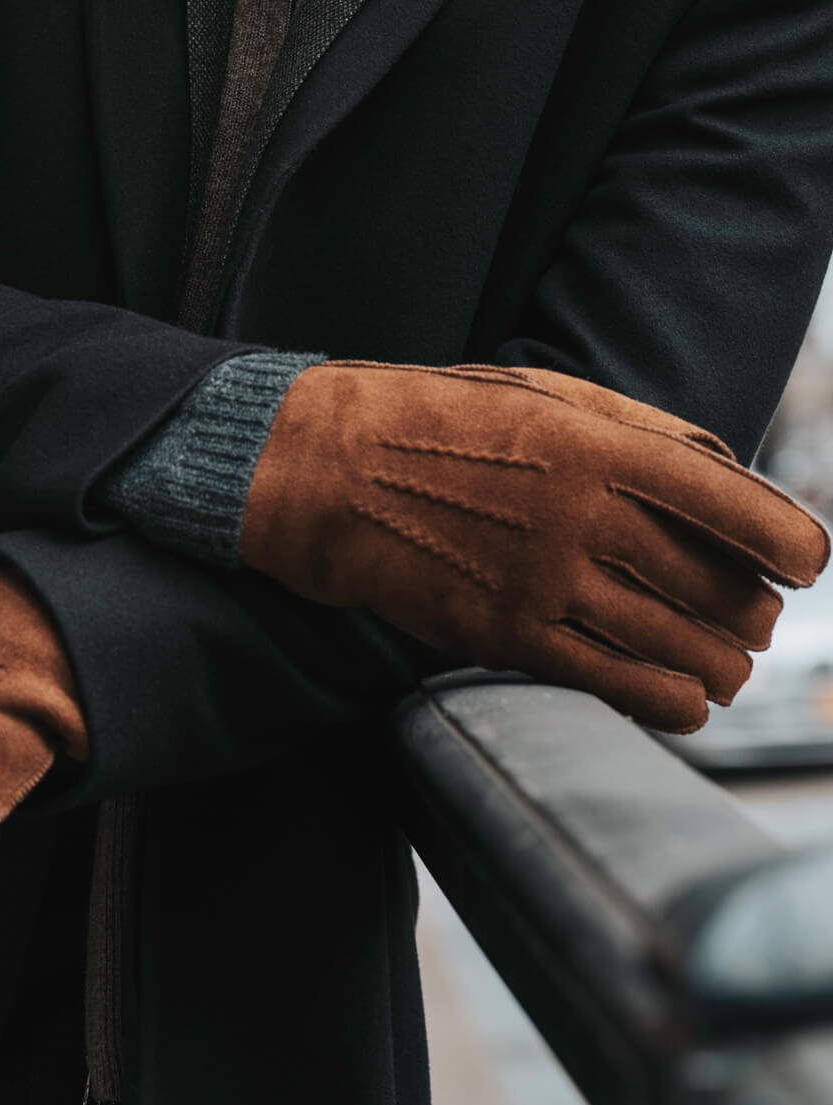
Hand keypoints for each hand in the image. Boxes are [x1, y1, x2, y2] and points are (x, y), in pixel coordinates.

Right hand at [240, 360, 829, 731]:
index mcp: (599, 444)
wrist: (324, 473)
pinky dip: (663, 703)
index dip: (790, 541)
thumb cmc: (431, 420)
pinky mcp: (500, 634)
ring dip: (721, 664)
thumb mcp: (538, 392)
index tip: (809, 563)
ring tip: (731, 668)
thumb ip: (635, 429)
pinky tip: (687, 708)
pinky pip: (606, 681)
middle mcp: (581, 515)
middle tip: (756, 621)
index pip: (733, 502)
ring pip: (671, 643)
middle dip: (752, 612)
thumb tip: (724, 470)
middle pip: (712, 585)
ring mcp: (541, 581)